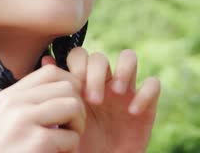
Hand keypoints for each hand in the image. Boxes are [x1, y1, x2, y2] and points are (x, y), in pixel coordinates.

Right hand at [0, 64, 85, 152]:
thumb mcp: (8, 122)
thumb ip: (30, 103)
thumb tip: (67, 84)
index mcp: (9, 96)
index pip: (51, 71)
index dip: (69, 86)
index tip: (68, 108)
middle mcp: (14, 102)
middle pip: (67, 87)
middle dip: (77, 109)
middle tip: (69, 129)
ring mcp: (23, 120)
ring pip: (73, 106)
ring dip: (77, 128)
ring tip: (64, 142)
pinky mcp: (36, 141)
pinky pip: (71, 137)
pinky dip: (70, 151)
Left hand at [43, 48, 160, 152]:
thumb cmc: (78, 144)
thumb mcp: (63, 120)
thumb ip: (56, 91)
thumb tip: (46, 60)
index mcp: (81, 82)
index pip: (80, 54)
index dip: (77, 64)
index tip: (74, 88)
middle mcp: (103, 82)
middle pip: (100, 56)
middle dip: (96, 73)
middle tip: (93, 100)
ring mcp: (125, 91)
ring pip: (129, 57)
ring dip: (123, 70)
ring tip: (116, 92)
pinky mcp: (146, 105)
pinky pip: (153, 84)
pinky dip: (145, 94)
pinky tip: (133, 112)